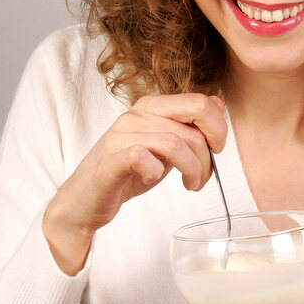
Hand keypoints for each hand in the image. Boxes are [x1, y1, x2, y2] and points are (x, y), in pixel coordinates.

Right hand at [43, 93, 226, 273]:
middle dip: (207, 158)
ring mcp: (120, 136)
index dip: (218, 129)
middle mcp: (135, 116)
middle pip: (191, 127)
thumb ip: (189, 126)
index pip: (199, 102)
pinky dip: (155, 172)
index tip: (216, 151)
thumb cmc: (126, 173)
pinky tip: (151, 179)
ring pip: (173, 143)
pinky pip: (142, 157)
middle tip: (201, 178)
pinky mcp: (109, 160)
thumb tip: (217, 104)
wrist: (84, 200)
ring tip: (189, 184)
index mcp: (151, 107)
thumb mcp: (165, 148)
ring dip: (190, 170)